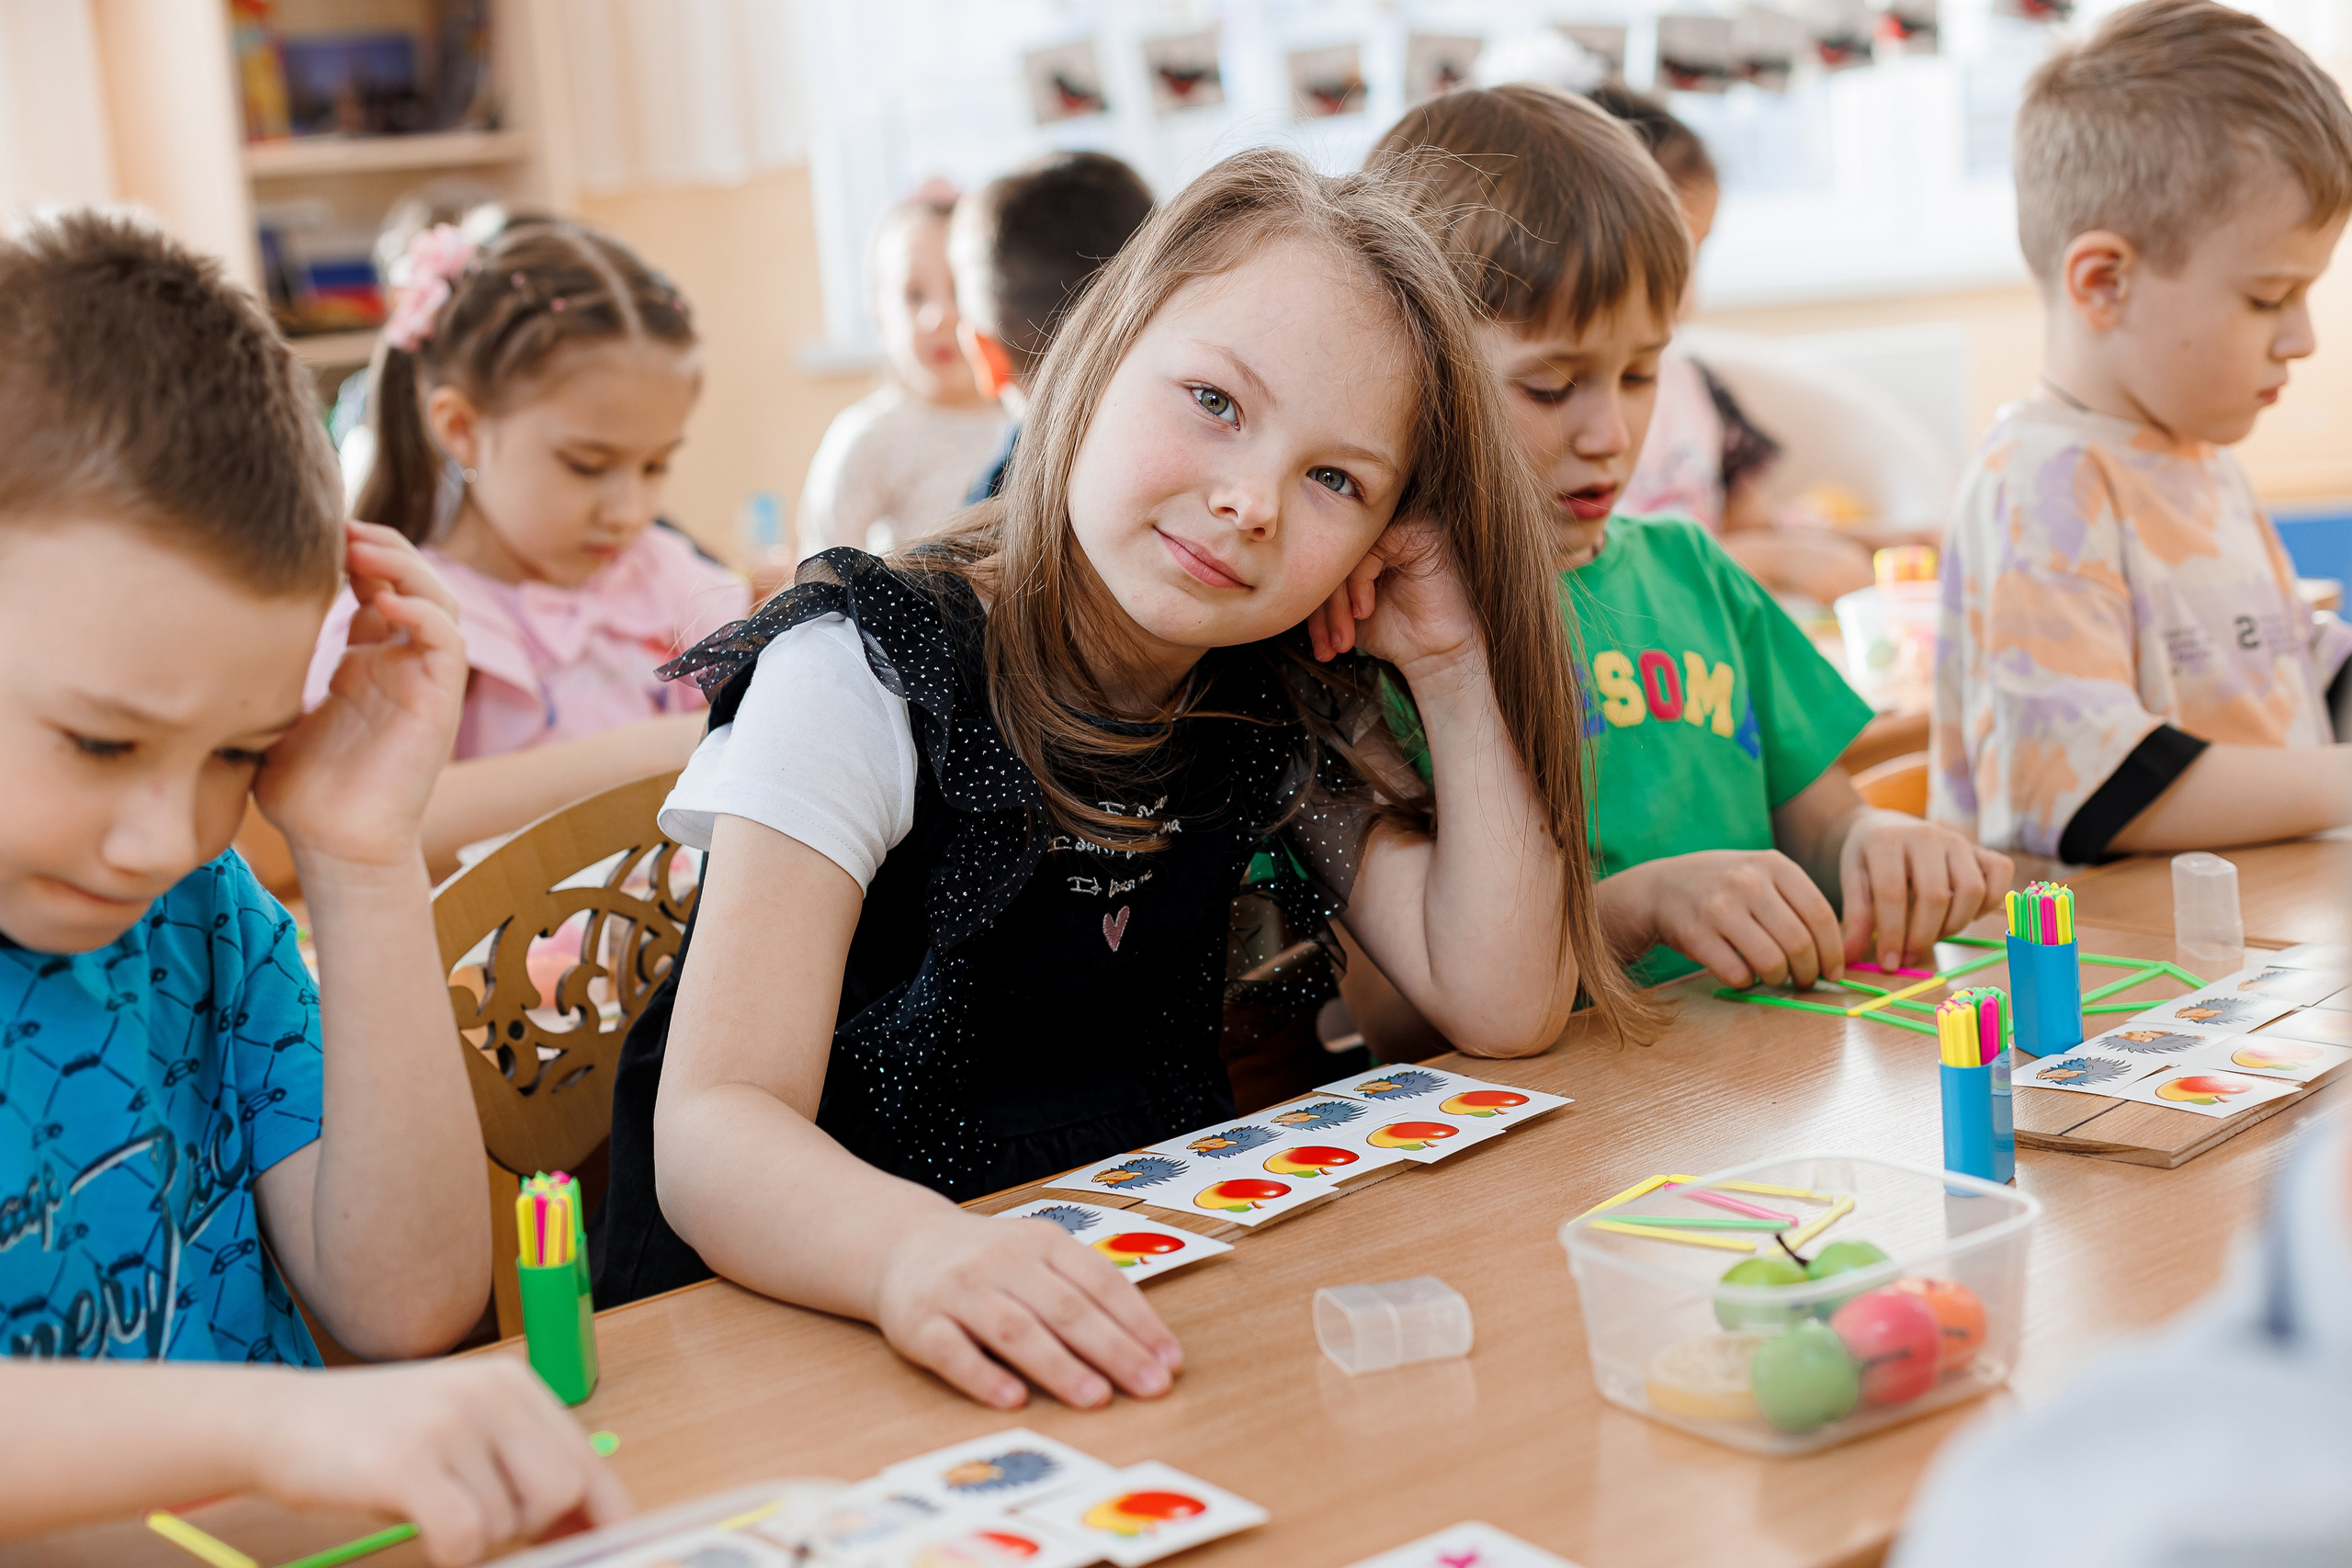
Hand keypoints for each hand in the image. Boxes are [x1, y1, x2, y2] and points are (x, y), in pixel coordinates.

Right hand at [247, 1359, 630, 1567]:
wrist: (280, 1420)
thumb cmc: (377, 1441)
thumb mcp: (463, 1437)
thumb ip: (522, 1471)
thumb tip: (590, 1535)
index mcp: (516, 1386)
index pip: (589, 1464)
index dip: (610, 1520)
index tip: (621, 1558)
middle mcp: (493, 1394)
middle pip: (564, 1491)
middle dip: (533, 1530)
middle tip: (479, 1529)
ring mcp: (452, 1423)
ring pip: (510, 1521)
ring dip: (477, 1540)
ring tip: (433, 1510)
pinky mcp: (410, 1461)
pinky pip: (465, 1535)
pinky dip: (450, 1551)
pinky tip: (421, 1526)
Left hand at [256, 522, 466, 868]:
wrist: (335, 846)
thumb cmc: (302, 791)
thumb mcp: (270, 711)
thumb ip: (265, 667)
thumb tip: (213, 625)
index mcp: (366, 662)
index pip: (375, 584)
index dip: (351, 550)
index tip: (310, 531)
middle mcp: (401, 664)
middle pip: (411, 579)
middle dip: (379, 546)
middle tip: (338, 527)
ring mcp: (424, 681)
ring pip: (438, 599)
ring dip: (406, 566)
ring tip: (362, 550)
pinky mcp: (440, 703)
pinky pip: (448, 642)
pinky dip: (425, 612)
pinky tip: (385, 600)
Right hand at [872, 1209, 1182, 1410]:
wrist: (902, 1245)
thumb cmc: (989, 1261)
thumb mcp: (1038, 1255)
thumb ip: (1083, 1289)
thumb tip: (1145, 1344)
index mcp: (1042, 1243)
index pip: (1100, 1282)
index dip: (1138, 1322)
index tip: (1169, 1361)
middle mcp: (1002, 1262)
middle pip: (1065, 1309)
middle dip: (1113, 1350)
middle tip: (1149, 1387)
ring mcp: (960, 1292)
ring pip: (1015, 1330)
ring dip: (1058, 1366)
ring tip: (1096, 1398)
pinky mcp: (920, 1324)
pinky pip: (954, 1352)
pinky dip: (984, 1376)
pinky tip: (1013, 1399)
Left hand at [1305, 520, 1479, 682]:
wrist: (1435, 655)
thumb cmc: (1391, 633)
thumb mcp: (1341, 611)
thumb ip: (1315, 590)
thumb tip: (1268, 584)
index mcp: (1361, 541)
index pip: (1321, 560)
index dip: (1311, 603)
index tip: (1317, 644)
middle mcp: (1380, 527)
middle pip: (1331, 555)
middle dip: (1323, 607)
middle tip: (1326, 644)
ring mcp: (1400, 525)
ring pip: (1347, 554)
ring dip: (1338, 603)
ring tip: (1343, 639)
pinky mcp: (1418, 531)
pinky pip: (1371, 549)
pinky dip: (1360, 584)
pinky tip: (1365, 612)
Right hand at [1611, 850, 1845, 987]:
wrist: (1660, 887)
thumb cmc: (1723, 887)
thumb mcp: (1761, 875)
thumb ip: (1797, 903)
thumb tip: (1837, 955)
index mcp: (1773, 864)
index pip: (1820, 915)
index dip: (1833, 951)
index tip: (1834, 971)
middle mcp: (1747, 881)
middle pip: (1799, 942)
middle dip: (1809, 972)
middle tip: (1805, 981)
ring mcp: (1719, 906)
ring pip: (1771, 961)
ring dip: (1779, 979)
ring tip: (1776, 978)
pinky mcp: (1696, 933)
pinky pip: (1737, 973)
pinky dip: (1746, 982)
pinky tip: (1743, 973)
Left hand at [1839, 811, 2013, 969]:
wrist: (1885, 827)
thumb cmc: (1869, 859)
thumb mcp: (1853, 881)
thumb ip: (1855, 918)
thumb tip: (1848, 957)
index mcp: (1886, 840)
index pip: (1892, 893)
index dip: (1892, 934)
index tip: (1889, 962)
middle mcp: (1926, 835)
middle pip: (1935, 897)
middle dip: (1923, 937)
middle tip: (1909, 956)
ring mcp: (1958, 840)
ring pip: (1972, 891)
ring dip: (1954, 925)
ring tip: (1932, 934)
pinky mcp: (1981, 849)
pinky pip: (1999, 877)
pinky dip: (1988, 904)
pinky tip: (1962, 914)